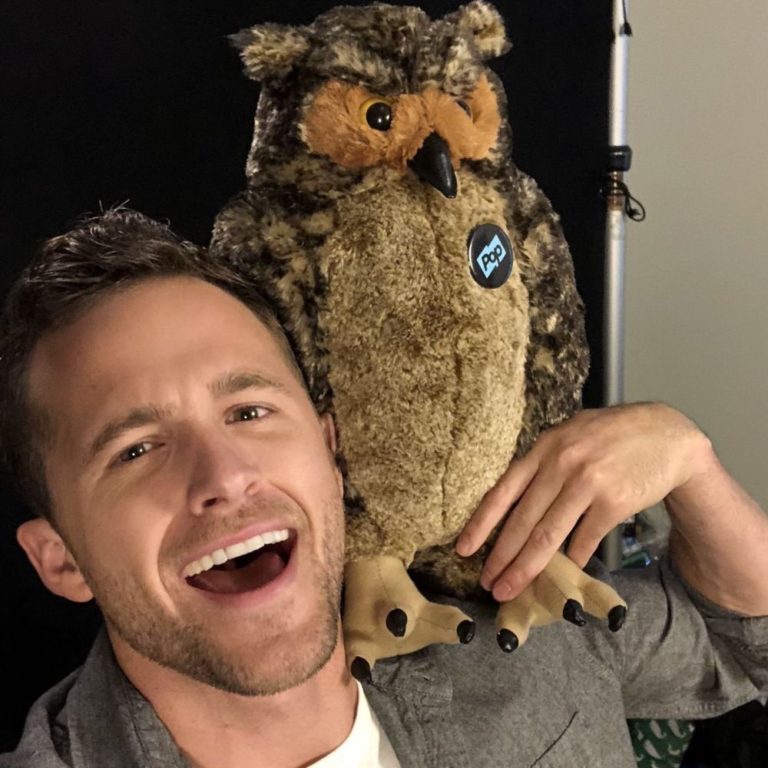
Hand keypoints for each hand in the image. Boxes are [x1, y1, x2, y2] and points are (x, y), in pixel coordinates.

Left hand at [456, 403, 709, 601]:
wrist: (668, 435)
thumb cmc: (613, 435)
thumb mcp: (571, 435)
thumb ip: (544, 462)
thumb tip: (516, 498)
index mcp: (544, 448)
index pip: (503, 491)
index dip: (481, 524)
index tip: (464, 549)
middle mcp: (561, 464)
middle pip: (522, 520)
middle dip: (501, 557)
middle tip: (487, 584)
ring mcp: (588, 482)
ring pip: (548, 535)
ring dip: (527, 568)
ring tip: (512, 589)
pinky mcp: (614, 502)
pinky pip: (585, 540)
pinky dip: (571, 561)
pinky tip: (561, 576)